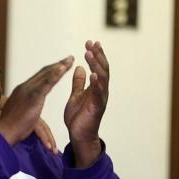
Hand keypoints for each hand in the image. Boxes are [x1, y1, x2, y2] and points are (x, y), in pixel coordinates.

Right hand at [0, 57, 74, 145]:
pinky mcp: (33, 97)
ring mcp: (28, 91)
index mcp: (21, 91)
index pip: (39, 77)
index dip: (50, 70)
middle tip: (69, 58)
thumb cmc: (10, 127)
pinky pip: (45, 83)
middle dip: (57, 65)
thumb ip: (25, 107)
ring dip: (59, 67)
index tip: (61, 65)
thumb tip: (28, 108)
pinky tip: (62, 69)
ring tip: (70, 60)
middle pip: (43, 73)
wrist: (3, 132)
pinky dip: (54, 75)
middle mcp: (24, 87)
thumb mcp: (18, 113)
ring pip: (46, 75)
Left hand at [63, 41, 108, 167]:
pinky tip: (94, 74)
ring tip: (90, 54)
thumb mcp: (76, 95)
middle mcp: (101, 91)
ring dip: (97, 65)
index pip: (98, 67)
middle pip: (103, 69)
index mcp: (96, 87)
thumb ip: (79, 82)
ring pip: (102, 79)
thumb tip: (79, 67)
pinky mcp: (97, 108)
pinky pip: (98, 94)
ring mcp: (100, 99)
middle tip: (91, 43)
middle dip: (98, 55)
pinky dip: (97, 83)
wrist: (79, 136)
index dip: (95, 54)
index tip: (90, 42)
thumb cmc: (79, 117)